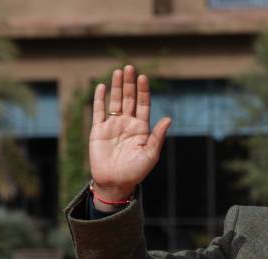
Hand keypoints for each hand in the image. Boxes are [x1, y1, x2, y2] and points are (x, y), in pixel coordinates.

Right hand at [89, 64, 171, 202]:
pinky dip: (100, 99)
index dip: (143, 91)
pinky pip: (99, 111)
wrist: (115, 182)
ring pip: (115, 102)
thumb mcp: (150, 154)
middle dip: (130, 84)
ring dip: (117, 87)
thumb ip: (158, 136)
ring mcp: (112, 126)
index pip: (143, 105)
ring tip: (119, 71)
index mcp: (142, 129)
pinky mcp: (98, 130)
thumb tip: (168, 119)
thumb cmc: (136, 171)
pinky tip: (102, 86)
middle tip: (130, 67)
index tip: (143, 77)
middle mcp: (127, 124)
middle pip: (129, 99)